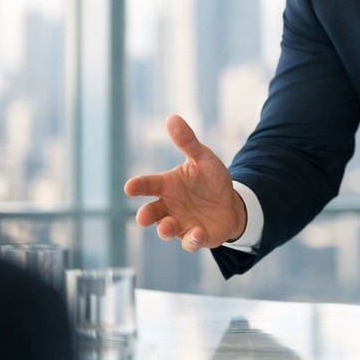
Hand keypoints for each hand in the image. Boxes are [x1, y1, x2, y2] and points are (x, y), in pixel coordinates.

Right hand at [124, 114, 245, 250]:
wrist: (230, 204)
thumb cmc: (210, 180)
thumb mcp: (203, 158)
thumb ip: (187, 142)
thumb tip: (172, 117)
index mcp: (167, 186)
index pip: (148, 185)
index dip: (138, 186)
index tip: (129, 187)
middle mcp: (169, 206)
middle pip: (151, 212)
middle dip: (146, 215)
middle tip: (143, 217)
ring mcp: (181, 223)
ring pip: (167, 230)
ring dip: (165, 230)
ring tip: (166, 227)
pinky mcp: (196, 237)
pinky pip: (190, 242)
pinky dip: (193, 239)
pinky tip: (198, 232)